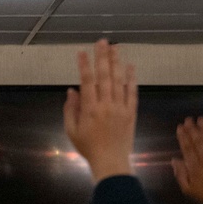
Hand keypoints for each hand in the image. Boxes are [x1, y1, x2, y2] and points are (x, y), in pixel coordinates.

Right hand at [63, 40, 137, 181]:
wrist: (110, 161)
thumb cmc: (88, 147)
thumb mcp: (71, 131)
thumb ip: (70, 110)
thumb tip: (71, 91)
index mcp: (89, 109)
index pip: (87, 82)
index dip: (84, 66)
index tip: (81, 52)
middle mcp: (106, 104)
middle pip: (104, 76)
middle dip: (102, 57)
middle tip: (102, 41)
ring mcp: (120, 107)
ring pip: (119, 80)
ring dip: (117, 62)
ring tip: (116, 47)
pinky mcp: (131, 112)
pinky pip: (132, 92)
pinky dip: (131, 78)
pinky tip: (130, 66)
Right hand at [173, 117, 202, 203]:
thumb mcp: (186, 189)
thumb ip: (180, 174)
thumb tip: (174, 160)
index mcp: (193, 167)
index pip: (186, 149)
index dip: (182, 137)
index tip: (179, 128)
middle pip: (197, 142)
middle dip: (192, 130)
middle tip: (188, 119)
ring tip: (200, 119)